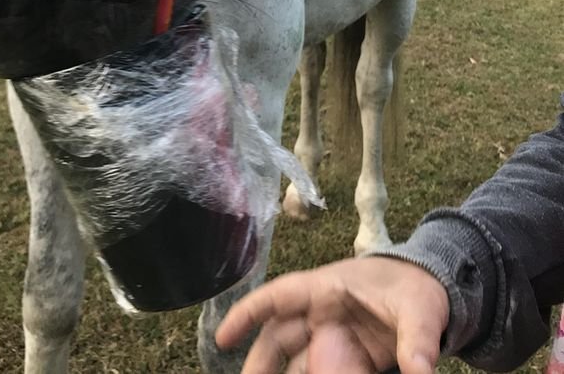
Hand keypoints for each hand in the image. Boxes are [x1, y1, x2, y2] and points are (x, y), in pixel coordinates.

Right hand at [215, 257, 448, 373]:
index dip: (248, 313)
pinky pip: (320, 371)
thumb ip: (418, 342)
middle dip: (259, 363)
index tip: (222, 338)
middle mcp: (321, 311)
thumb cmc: (416, 287)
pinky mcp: (348, 355)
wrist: (431, 288)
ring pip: (294, 358)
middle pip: (279, 336)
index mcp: (328, 289)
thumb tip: (420, 373)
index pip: (279, 297)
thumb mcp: (420, 309)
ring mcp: (333, 334)